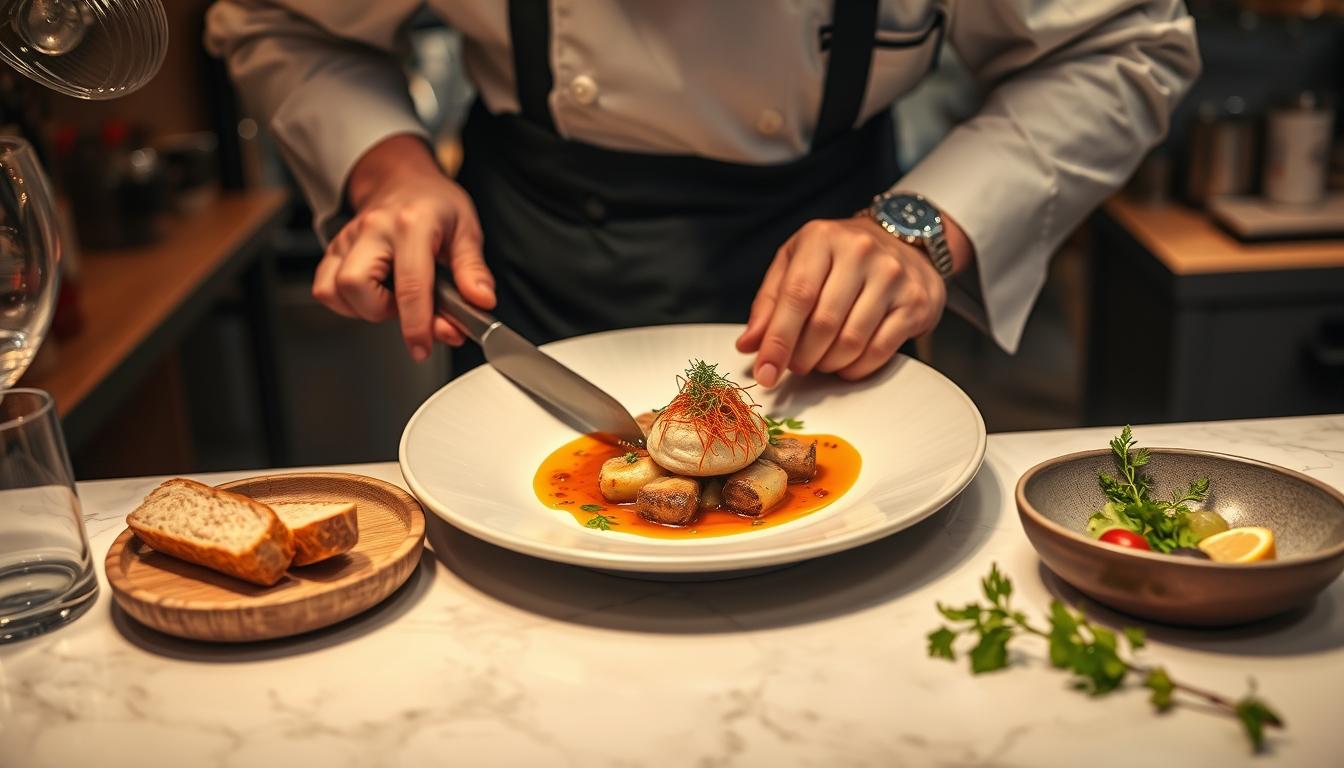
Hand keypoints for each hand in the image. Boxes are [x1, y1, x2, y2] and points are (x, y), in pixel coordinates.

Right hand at [312, 134, 495, 360]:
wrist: (403, 180)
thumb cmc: (435, 204)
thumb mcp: (467, 229)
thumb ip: (473, 269)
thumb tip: (480, 301)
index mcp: (411, 225)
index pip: (410, 284)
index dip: (416, 324)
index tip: (422, 347)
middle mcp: (374, 229)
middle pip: (356, 286)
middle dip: (381, 311)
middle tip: (407, 307)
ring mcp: (348, 238)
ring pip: (333, 289)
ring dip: (363, 308)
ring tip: (390, 298)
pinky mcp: (334, 248)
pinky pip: (324, 286)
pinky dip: (345, 301)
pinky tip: (371, 294)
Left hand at [736, 211, 969, 385]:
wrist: (903, 240)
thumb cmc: (839, 256)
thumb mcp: (796, 263)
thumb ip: (770, 302)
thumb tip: (750, 345)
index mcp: (822, 238)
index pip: (796, 297)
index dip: (777, 341)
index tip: (765, 372)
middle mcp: (860, 252)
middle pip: (823, 324)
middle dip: (802, 357)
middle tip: (795, 365)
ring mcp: (892, 276)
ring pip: (851, 341)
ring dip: (828, 364)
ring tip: (820, 361)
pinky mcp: (915, 302)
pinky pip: (879, 350)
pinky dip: (856, 368)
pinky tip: (846, 363)